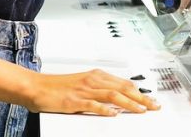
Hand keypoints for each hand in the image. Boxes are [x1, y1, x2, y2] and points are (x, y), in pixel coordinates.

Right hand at [26, 69, 158, 115]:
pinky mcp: (74, 101)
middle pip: (123, 88)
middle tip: (154, 106)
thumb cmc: (58, 87)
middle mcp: (93, 81)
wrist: (36, 87)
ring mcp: (84, 91)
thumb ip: (99, 89)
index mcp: (96, 76)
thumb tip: (117, 100)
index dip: (139, 92)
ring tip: (141, 110)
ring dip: (129, 103)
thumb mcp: (83, 84)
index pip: (124, 83)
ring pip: (113, 95)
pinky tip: (115, 114)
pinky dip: (105, 109)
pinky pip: (93, 105)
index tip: (150, 99)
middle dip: (141, 97)